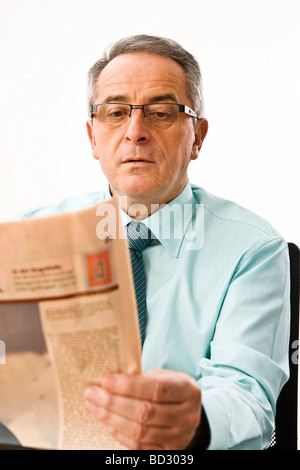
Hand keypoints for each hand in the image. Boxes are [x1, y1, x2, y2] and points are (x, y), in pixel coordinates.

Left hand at [84, 368, 201, 449]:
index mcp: (188, 391)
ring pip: (139, 432)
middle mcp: (187, 416)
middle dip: (113, 402)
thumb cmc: (172, 387)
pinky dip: (118, 433)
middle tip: (92, 393)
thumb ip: (144, 378)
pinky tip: (105, 421)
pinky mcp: (167, 452)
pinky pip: (138, 446)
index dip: (129, 386)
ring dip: (111, 418)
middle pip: (145, 412)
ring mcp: (179, 437)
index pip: (156, 389)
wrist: (190, 412)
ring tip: (93, 406)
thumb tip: (111, 380)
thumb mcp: (167, 376)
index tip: (106, 380)